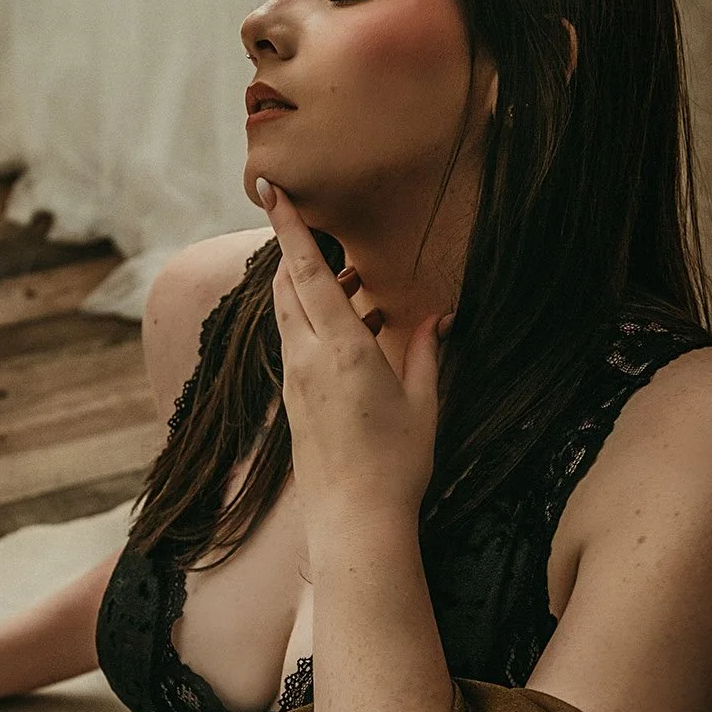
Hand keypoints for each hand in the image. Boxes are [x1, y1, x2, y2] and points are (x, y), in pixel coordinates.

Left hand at [256, 177, 451, 537]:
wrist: (354, 521)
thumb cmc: (397, 465)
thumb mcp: (426, 404)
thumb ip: (428, 354)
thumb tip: (440, 319)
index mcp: (342, 350)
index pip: (306, 274)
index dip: (289, 228)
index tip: (271, 191)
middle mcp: (308, 359)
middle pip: (289, 286)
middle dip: (297, 250)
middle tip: (318, 225)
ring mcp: (295, 380)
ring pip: (290, 314)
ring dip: (309, 288)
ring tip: (353, 283)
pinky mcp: (293, 401)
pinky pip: (297, 344)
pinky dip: (314, 323)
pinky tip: (351, 330)